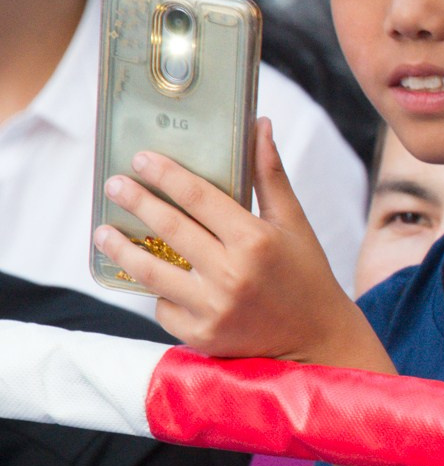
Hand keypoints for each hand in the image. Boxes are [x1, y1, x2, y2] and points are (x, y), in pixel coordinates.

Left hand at [96, 119, 381, 367]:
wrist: (318, 340)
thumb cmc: (306, 275)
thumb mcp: (294, 223)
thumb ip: (270, 175)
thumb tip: (259, 124)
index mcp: (256, 240)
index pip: (200, 198)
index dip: (166, 175)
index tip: (140, 159)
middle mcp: (233, 273)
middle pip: (168, 229)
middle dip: (136, 202)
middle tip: (114, 185)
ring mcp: (214, 307)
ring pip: (151, 271)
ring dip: (122, 248)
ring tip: (103, 232)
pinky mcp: (202, 335)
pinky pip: (163, 307)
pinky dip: (158, 292)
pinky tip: (156, 280)